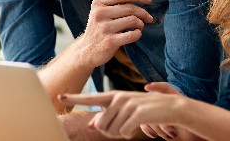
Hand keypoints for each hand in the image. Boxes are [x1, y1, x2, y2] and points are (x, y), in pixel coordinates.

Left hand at [59, 89, 187, 138]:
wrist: (170, 108)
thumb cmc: (146, 112)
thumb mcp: (126, 113)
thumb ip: (108, 117)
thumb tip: (91, 125)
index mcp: (113, 97)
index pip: (90, 98)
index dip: (75, 97)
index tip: (59, 95)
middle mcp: (118, 98)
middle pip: (100, 124)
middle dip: (109, 133)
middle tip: (123, 129)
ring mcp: (127, 104)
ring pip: (111, 130)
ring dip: (120, 134)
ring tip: (131, 126)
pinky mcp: (136, 112)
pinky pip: (123, 132)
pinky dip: (129, 133)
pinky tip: (137, 127)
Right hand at [79, 0, 152, 67]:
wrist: (86, 51)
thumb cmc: (98, 30)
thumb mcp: (100, 13)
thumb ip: (115, 5)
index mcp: (98, 4)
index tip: (148, 0)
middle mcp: (99, 14)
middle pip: (129, 8)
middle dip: (143, 12)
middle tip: (149, 18)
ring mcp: (104, 28)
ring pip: (132, 20)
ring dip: (140, 24)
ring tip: (139, 27)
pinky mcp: (109, 41)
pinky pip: (131, 35)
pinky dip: (138, 34)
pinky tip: (137, 34)